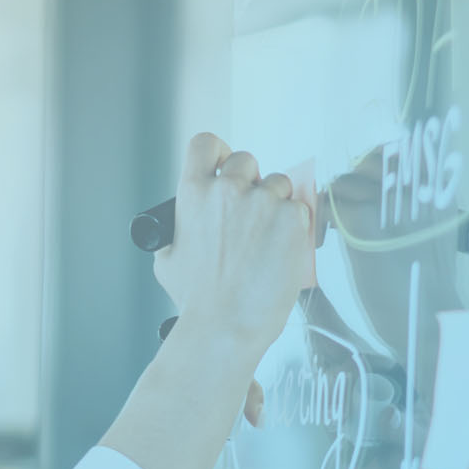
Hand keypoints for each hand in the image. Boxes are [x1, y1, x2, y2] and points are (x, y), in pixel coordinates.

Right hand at [153, 133, 314, 363]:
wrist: (225, 324)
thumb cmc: (197, 299)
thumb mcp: (168, 258)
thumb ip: (179, 229)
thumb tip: (186, 224)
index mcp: (192, 193)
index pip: (206, 144)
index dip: (218, 153)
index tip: (224, 168)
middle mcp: (226, 190)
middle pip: (247, 160)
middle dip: (252, 183)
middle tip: (251, 216)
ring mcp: (262, 201)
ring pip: (279, 185)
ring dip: (276, 205)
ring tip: (266, 241)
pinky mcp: (291, 218)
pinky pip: (300, 209)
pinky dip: (294, 227)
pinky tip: (280, 251)